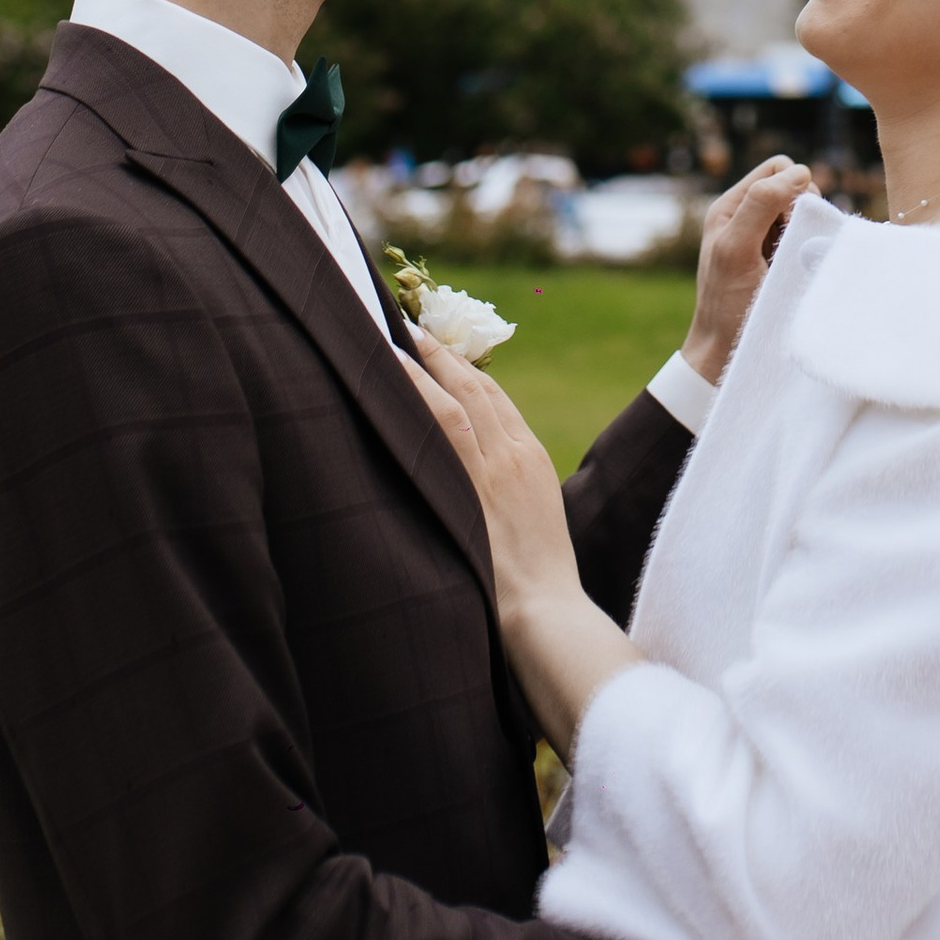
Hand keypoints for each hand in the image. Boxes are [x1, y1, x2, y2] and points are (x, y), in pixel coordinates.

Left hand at [398, 341, 634, 755]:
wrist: (548, 616)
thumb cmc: (541, 589)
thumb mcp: (531, 530)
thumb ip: (505, 500)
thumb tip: (476, 498)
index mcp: (533, 462)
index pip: (497, 400)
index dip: (468, 370)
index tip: (441, 351)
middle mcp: (514, 454)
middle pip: (476, 386)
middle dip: (443, 353)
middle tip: (411, 323)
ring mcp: (493, 467)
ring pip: (455, 396)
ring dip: (424, 362)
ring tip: (393, 335)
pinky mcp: (473, 485)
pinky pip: (441, 424)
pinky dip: (418, 392)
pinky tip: (392, 375)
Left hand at [682, 157, 818, 386]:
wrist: (724, 353)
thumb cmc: (726, 304)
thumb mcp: (736, 249)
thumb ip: (759, 206)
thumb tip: (800, 174)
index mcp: (731, 207)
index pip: (778, 169)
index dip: (793, 188)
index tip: (788, 224)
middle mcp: (749, 218)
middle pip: (796, 188)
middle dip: (804, 210)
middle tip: (792, 246)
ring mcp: (766, 240)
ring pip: (805, 213)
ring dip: (809, 231)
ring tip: (795, 260)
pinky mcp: (783, 261)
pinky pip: (809, 238)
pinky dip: (812, 247)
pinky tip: (802, 269)